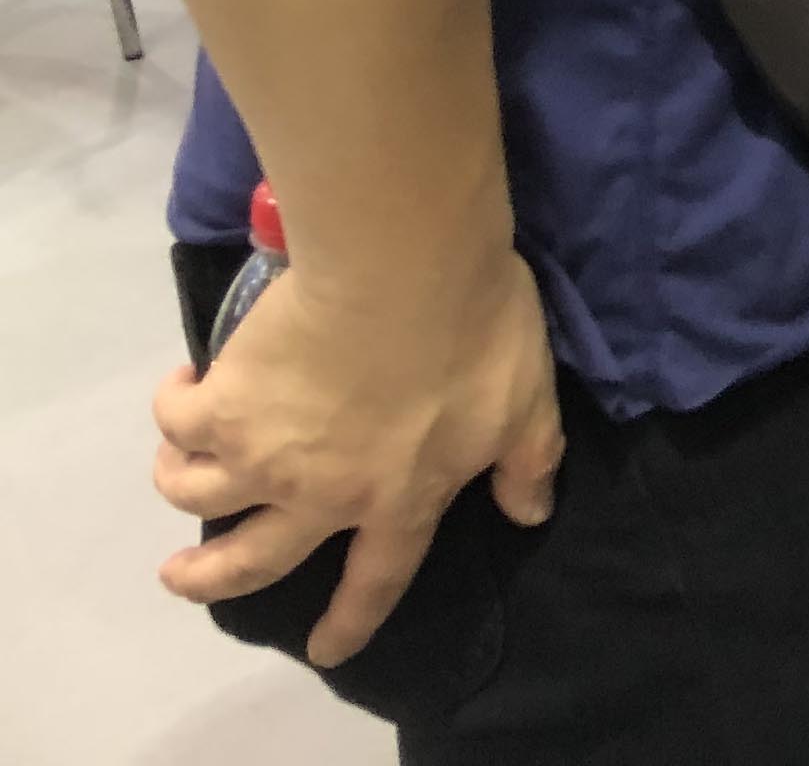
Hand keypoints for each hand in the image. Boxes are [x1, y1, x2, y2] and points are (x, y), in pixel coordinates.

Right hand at [152, 239, 562, 662]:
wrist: (404, 263)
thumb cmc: (477, 326)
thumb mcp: (527, 400)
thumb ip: (528, 461)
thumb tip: (530, 514)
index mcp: (401, 497)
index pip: (380, 577)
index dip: (353, 618)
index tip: (326, 651)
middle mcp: (322, 493)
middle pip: (253, 562)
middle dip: (210, 580)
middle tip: (179, 578)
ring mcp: (264, 456)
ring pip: (197, 495)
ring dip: (177, 485)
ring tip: (175, 468)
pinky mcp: (222, 408)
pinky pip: (176, 422)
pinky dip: (171, 408)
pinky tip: (183, 386)